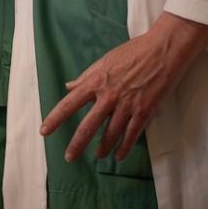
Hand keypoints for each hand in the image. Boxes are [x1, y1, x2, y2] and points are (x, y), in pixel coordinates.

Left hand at [41, 11, 207, 162]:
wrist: (162, 50)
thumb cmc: (132, 52)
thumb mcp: (104, 61)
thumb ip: (86, 77)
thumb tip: (69, 86)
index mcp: (95, 82)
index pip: (69, 104)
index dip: (55, 119)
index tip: (44, 131)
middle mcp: (108, 96)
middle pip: (87, 126)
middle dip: (77, 144)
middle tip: (69, 158)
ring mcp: (127, 105)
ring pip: (110, 134)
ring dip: (103, 148)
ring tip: (98, 156)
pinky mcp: (145, 111)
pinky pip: (132, 135)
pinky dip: (124, 147)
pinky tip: (119, 156)